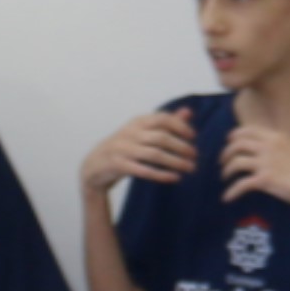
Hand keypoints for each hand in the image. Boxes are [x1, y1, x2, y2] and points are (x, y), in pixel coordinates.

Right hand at [82, 110, 197, 203]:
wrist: (93, 165)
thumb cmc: (124, 147)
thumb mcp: (142, 131)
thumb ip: (165, 123)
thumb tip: (188, 112)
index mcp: (137, 122)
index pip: (162, 118)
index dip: (180, 126)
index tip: (193, 137)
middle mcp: (130, 133)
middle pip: (161, 138)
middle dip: (181, 147)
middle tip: (196, 156)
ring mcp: (123, 149)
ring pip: (154, 155)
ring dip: (175, 162)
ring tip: (190, 169)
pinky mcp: (118, 165)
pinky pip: (143, 170)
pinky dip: (161, 174)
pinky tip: (175, 178)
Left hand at [219, 122, 289, 222]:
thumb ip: (282, 148)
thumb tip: (270, 152)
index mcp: (278, 136)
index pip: (249, 129)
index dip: (235, 135)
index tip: (229, 141)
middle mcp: (270, 145)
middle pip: (237, 143)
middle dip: (226, 152)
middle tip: (222, 162)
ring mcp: (266, 162)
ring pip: (236, 161)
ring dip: (226, 170)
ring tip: (224, 177)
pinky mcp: (265, 180)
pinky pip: (240, 184)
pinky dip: (231, 192)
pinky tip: (227, 198)